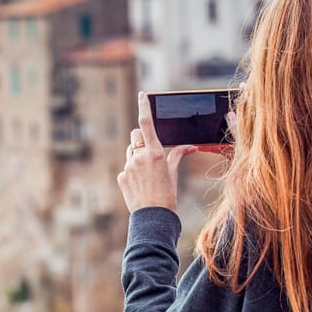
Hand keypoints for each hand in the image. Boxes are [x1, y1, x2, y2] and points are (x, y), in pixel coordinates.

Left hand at [116, 91, 197, 213]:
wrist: (154, 217)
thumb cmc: (168, 195)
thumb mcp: (173, 174)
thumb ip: (177, 156)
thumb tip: (190, 146)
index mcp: (155, 153)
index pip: (147, 123)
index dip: (144, 106)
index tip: (142, 94)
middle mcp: (139, 156)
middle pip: (136, 135)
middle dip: (142, 139)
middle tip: (150, 152)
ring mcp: (128, 166)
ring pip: (130, 151)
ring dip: (137, 156)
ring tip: (147, 174)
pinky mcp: (121, 176)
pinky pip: (126, 167)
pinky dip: (132, 172)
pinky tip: (140, 185)